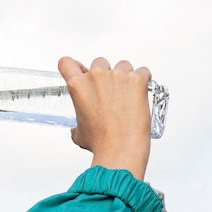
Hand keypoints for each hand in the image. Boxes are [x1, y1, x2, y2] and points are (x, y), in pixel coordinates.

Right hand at [58, 56, 151, 179]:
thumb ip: (76, 126)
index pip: (67, 63)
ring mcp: (118, 76)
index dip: (73, 66)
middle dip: (105, 74)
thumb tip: (77, 130)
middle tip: (110, 92)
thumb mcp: (79, 134)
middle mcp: (96, 76)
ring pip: (122, 65)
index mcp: (78, 86)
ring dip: (125, 76)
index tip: (79, 69)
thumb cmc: (100, 143)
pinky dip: (144, 80)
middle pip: (99, 62)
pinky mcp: (137, 80)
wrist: (120, 149)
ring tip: (128, 96)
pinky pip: (143, 71)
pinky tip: (141, 94)